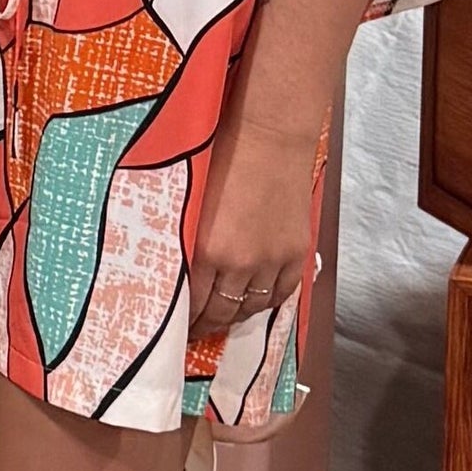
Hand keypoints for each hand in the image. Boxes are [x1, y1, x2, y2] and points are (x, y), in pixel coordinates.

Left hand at [185, 121, 320, 343]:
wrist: (271, 137)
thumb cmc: (223, 155)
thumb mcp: (192, 201)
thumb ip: (187, 238)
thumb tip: (177, 267)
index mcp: (206, 250)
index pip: (193, 304)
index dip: (185, 323)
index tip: (176, 331)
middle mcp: (240, 264)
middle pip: (222, 312)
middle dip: (206, 327)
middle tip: (195, 333)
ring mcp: (272, 260)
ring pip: (252, 307)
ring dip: (235, 318)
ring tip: (222, 321)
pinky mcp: (296, 253)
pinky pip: (282, 293)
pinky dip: (267, 302)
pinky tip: (254, 304)